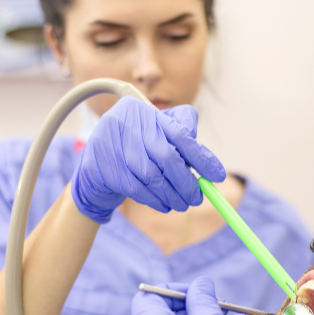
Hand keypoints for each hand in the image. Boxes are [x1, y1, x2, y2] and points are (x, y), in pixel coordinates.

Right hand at [71, 98, 225, 222]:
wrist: (96, 168)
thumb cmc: (136, 150)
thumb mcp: (157, 136)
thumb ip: (181, 140)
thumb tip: (210, 165)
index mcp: (142, 110)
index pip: (179, 133)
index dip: (201, 156)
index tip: (217, 175)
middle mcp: (125, 122)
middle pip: (167, 156)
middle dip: (186, 182)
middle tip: (197, 197)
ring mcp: (111, 144)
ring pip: (152, 176)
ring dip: (172, 195)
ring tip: (181, 204)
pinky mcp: (103, 168)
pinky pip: (137, 189)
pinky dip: (155, 200)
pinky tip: (163, 204)